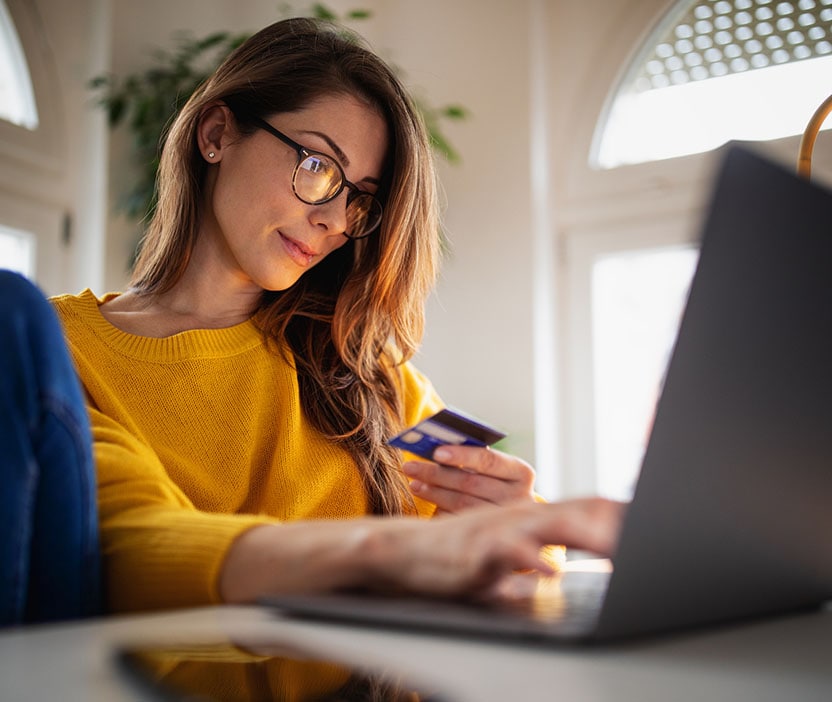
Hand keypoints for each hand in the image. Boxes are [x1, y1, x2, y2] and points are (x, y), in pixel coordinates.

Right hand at [373, 498, 625, 596]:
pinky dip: (531, 560)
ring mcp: (500, 528)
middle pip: (575, 511)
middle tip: (648, 530)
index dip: (614, 515)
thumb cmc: (454, 556)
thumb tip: (551, 574)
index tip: (651, 522)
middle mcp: (519, 515)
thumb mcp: (501, 558)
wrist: (405, 552)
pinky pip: (510, 551)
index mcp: (529, 517)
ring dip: (582, 534)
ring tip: (614, 544)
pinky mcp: (479, 547)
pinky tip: (551, 571)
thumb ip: (528, 562)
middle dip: (612, 521)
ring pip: (548, 524)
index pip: (581, 510)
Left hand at [403, 444, 535, 512]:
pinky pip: (458, 522)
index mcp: (522, 473)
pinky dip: (438, 509)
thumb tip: (436, 444)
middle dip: (437, 473)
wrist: (514, 521)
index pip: (489, 460)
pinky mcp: (490, 537)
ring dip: (434, 492)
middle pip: (471, 483)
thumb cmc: (495, 481)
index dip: (461, 455)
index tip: (436, 451)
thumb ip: (473, 456)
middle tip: (410, 466)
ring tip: (414, 483)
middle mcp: (519, 499)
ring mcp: (505, 522)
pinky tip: (425, 501)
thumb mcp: (494, 468)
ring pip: (462, 504)